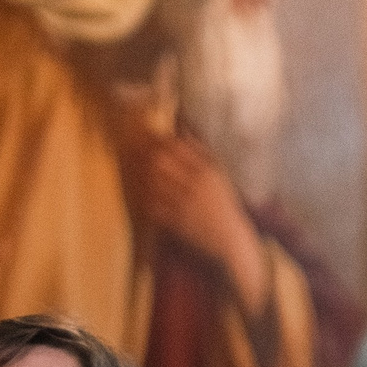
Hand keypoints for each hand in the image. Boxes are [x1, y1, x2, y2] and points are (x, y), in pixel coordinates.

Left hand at [123, 130, 273, 315]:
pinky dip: (146, 198)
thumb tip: (184, 128)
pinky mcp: (176, 222)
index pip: (176, 147)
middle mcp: (196, 185)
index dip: (158, 141)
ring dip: (143, 176)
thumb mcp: (219, 174)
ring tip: (140, 172)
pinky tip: (146, 193)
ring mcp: (185, 204)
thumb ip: (201, 151)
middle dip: (145, 156)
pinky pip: (152, 205)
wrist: (229, 239)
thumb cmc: (222, 204)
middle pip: (160, 162)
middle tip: (137, 154)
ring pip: (152, 182)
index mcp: (208, 171)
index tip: (151, 141)